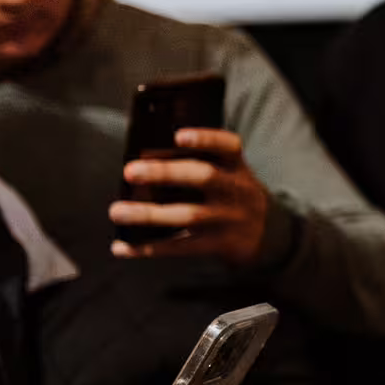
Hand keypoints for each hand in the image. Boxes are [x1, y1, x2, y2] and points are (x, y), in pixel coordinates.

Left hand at [110, 128, 273, 266]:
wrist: (267, 234)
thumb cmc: (232, 195)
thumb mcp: (230, 174)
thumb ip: (200, 165)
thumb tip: (143, 164)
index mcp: (237, 167)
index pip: (228, 146)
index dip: (205, 139)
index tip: (178, 135)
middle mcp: (236, 191)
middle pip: (204, 177)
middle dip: (166, 173)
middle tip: (130, 171)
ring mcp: (228, 219)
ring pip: (189, 215)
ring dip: (149, 214)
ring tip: (117, 211)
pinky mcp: (218, 244)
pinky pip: (181, 247)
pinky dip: (149, 248)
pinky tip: (123, 247)